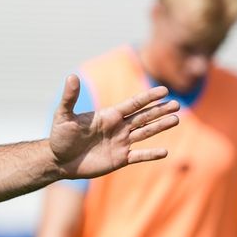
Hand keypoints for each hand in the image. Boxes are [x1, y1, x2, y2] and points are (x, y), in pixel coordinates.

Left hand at [49, 74, 179, 178]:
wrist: (58, 159)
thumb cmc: (60, 136)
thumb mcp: (63, 115)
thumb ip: (70, 97)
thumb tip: (71, 76)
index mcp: (108, 115)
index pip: (132, 104)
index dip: (148, 97)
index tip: (164, 90)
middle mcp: (118, 127)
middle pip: (143, 117)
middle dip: (160, 110)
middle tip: (178, 104)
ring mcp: (120, 143)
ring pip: (145, 133)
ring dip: (160, 127)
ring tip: (176, 120)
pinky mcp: (119, 159)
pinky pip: (139, 156)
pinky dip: (151, 154)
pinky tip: (165, 152)